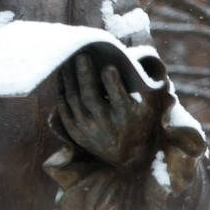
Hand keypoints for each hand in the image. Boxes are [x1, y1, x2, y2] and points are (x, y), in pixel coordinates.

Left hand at [54, 53, 161, 167]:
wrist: (125, 156)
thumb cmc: (138, 120)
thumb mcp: (148, 106)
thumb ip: (144, 85)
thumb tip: (136, 58)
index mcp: (126, 117)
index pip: (118, 99)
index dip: (113, 83)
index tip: (108, 67)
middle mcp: (106, 125)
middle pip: (90, 97)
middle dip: (85, 75)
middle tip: (82, 54)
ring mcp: (87, 129)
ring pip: (74, 100)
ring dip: (70, 77)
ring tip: (69, 57)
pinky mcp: (74, 131)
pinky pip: (63, 106)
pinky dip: (61, 88)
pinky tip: (62, 72)